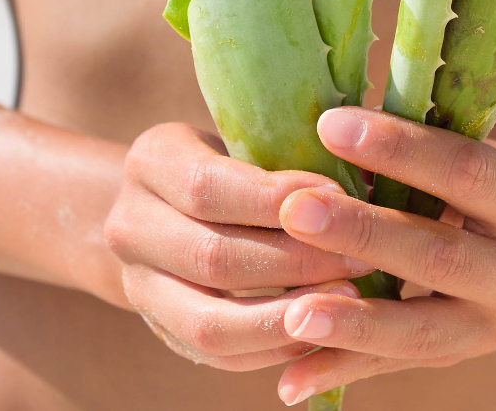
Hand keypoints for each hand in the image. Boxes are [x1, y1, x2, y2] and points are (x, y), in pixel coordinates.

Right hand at [103, 122, 374, 370]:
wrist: (162, 208)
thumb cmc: (228, 163)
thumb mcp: (241, 140)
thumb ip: (286, 155)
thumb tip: (366, 183)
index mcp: (150, 162)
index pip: (206, 188)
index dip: (275, 199)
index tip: (340, 198)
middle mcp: (129, 225)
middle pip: (212, 258)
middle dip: (295, 262)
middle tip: (360, 258)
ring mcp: (138, 286)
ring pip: (209, 323)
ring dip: (286, 317)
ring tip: (347, 302)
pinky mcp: (162, 330)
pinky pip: (219, 356)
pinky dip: (275, 348)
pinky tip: (321, 331)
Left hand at [275, 107, 495, 405]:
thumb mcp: (485, 159)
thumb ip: (423, 157)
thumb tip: (330, 134)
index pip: (463, 172)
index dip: (399, 148)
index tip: (330, 125)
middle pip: (438, 255)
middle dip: (363, 233)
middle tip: (295, 211)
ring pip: (419, 330)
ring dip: (352, 324)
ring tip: (292, 314)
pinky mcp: (462, 357)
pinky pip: (395, 366)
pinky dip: (340, 372)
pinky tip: (290, 381)